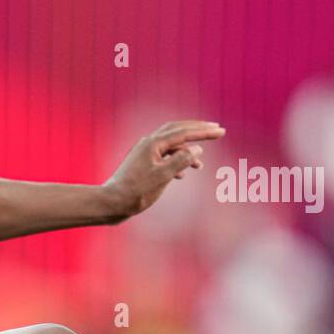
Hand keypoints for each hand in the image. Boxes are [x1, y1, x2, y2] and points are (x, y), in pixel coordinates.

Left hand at [102, 120, 224, 221]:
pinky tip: (182, 176)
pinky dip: (175, 162)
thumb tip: (196, 148)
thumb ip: (181, 161)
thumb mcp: (163, 176)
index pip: (184, 132)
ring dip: (187, 152)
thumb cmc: (136, 192)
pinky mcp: (141, 165)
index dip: (204, 132)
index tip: (222, 131)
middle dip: (197, 130)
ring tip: (200, 166)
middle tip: (215, 130)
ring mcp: (143, 153)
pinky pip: (163, 158)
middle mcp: (147, 144)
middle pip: (176, 130)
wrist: (111, 203)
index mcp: (153, 144)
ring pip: (170, 146)